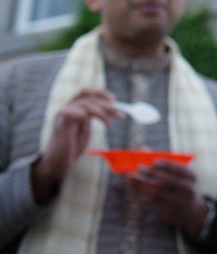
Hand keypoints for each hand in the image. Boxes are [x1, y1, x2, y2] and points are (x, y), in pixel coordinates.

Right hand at [30, 87, 122, 201]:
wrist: (58, 163)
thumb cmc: (72, 146)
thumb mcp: (85, 128)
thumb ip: (92, 116)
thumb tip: (111, 107)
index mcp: (72, 108)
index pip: (85, 92)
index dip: (100, 93)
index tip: (114, 99)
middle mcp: (66, 108)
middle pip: (89, 97)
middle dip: (107, 105)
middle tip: (120, 115)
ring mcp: (63, 115)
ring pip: (86, 105)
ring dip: (103, 112)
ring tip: (110, 124)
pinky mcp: (61, 124)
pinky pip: (75, 113)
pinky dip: (87, 115)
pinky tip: (98, 124)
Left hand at [129, 159, 208, 238]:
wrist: (189, 210)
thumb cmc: (180, 185)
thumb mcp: (178, 174)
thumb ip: (162, 162)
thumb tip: (143, 149)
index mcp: (191, 177)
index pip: (178, 169)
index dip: (165, 165)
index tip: (154, 161)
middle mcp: (187, 190)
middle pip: (167, 181)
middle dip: (151, 174)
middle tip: (139, 168)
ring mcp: (178, 202)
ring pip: (157, 193)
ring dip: (142, 185)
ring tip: (132, 178)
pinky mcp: (168, 212)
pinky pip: (151, 203)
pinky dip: (141, 195)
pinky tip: (134, 189)